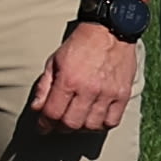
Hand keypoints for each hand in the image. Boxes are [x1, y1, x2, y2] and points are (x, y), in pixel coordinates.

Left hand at [24, 19, 140, 143]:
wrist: (110, 31)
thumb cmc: (80, 45)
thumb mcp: (54, 61)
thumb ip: (44, 86)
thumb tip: (37, 108)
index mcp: (69, 79)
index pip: (53, 113)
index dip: (44, 124)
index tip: (42, 127)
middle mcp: (89, 89)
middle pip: (71, 123)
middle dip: (60, 128)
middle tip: (57, 125)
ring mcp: (108, 93)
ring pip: (91, 126)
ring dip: (80, 128)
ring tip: (75, 121)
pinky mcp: (123, 95)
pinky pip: (112, 121)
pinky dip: (101, 125)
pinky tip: (93, 119)